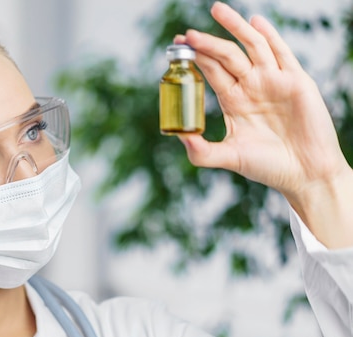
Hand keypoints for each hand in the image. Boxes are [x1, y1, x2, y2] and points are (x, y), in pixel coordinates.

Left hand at [177, 2, 352, 247]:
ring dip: (235, 27)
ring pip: (251, 46)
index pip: (211, 71)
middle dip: (206, 43)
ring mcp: (273, 81)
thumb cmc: (268, 167)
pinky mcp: (296, 81)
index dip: (195, 57)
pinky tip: (255, 22)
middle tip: (186, 34)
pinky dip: (269, 36)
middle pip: (226, 55)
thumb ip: (202, 151)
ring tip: (216, 10)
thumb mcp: (230, 157)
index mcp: (234, 101)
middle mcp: (251, 86)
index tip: (176, 46)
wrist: (305, 174)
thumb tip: (179, 137)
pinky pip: (281, 53)